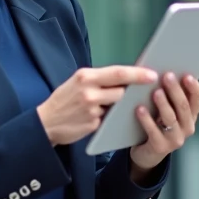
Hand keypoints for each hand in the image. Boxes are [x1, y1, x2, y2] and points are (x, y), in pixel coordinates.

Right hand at [37, 65, 158, 146]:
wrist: (45, 123)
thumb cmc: (63, 100)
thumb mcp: (77, 82)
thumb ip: (99, 80)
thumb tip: (125, 78)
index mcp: (86, 76)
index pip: (118, 73)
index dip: (138, 74)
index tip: (153, 74)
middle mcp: (89, 91)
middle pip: (121, 91)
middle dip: (126, 93)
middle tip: (135, 92)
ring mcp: (91, 109)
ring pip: (117, 105)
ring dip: (115, 106)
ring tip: (99, 106)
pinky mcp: (93, 125)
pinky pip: (109, 119)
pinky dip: (107, 118)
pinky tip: (93, 117)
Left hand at [129, 73, 198, 174]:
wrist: (147, 153)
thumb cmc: (158, 124)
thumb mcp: (167, 110)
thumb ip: (170, 96)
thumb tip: (164, 72)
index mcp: (191, 115)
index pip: (197, 99)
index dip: (193, 87)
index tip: (186, 75)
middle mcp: (187, 127)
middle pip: (183, 107)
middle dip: (176, 90)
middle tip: (167, 76)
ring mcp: (175, 139)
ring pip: (171, 118)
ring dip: (164, 104)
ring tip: (156, 92)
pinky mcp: (161, 147)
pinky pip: (154, 131)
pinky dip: (147, 119)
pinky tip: (140, 109)